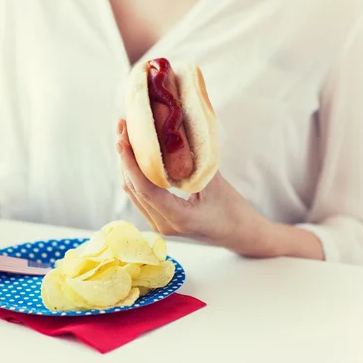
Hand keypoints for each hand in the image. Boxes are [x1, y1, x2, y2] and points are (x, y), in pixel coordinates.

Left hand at [116, 119, 276, 256]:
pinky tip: (134, 154)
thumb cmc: (234, 210)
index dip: (130, 163)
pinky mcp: (159, 220)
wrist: (240, 235)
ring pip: (133, 192)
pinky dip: (135, 174)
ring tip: (124, 135)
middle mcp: (163, 225)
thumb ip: (195, 161)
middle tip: (121, 127)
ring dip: (127, 164)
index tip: (123, 139)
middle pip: (134, 189)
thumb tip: (177, 131)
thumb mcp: (217, 184)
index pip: (145, 189)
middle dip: (124, 157)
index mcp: (178, 218)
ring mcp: (159, 224)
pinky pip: (140, 195)